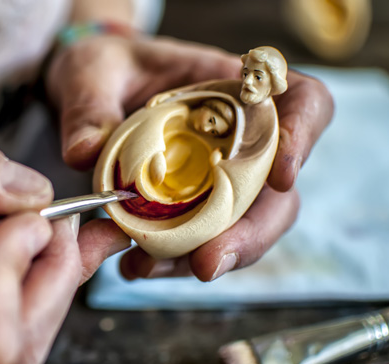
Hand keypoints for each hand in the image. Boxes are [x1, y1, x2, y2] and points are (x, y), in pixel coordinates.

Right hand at [0, 123, 128, 363]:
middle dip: (52, 273)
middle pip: (11, 345)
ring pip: (15, 350)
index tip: (29, 214)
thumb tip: (30, 194)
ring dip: (47, 286)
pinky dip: (30, 298)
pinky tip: (34, 258)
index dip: (19, 263)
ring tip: (47, 233)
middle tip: (58, 219)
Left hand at [47, 35, 332, 280]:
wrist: (91, 90)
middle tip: (205, 265)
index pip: (302, 103)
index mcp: (235, 88)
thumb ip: (90, 108)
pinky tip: (133, 267)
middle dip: (250, 235)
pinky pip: (199, 239)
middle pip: (277, 192)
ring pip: (241, 227)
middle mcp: (240, 138)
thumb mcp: (92, 72)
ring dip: (203, 257)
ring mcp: (220, 176)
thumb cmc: (106, 67)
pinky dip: (171, 261)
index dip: (303, 138)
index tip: (282, 178)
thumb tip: (85, 153)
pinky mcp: (193, 205)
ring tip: (145, 269)